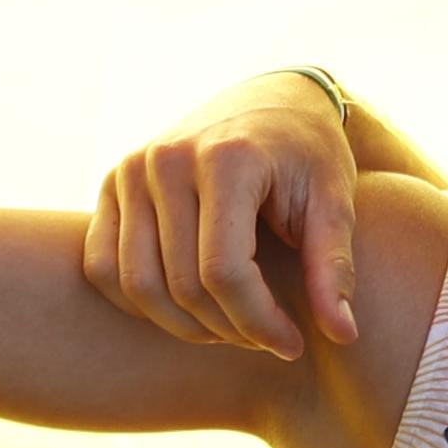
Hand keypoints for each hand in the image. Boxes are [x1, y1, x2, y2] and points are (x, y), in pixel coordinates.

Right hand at [83, 75, 360, 356]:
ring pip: (136, 284)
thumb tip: (343, 336)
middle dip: (227, 330)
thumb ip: (334, 267)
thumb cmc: (310, 156)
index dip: (258, 322)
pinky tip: (187, 310)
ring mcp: (131, 170)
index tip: (292, 345)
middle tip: (264, 339)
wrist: (271, 102)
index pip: (224, 272)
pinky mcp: (112, 184)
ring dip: (182, 326)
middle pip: (181, 285)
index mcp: (226, 160)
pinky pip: (103, 266)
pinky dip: (138, 303)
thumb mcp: (335, 202)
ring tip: (229, 328)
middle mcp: (168, 160)